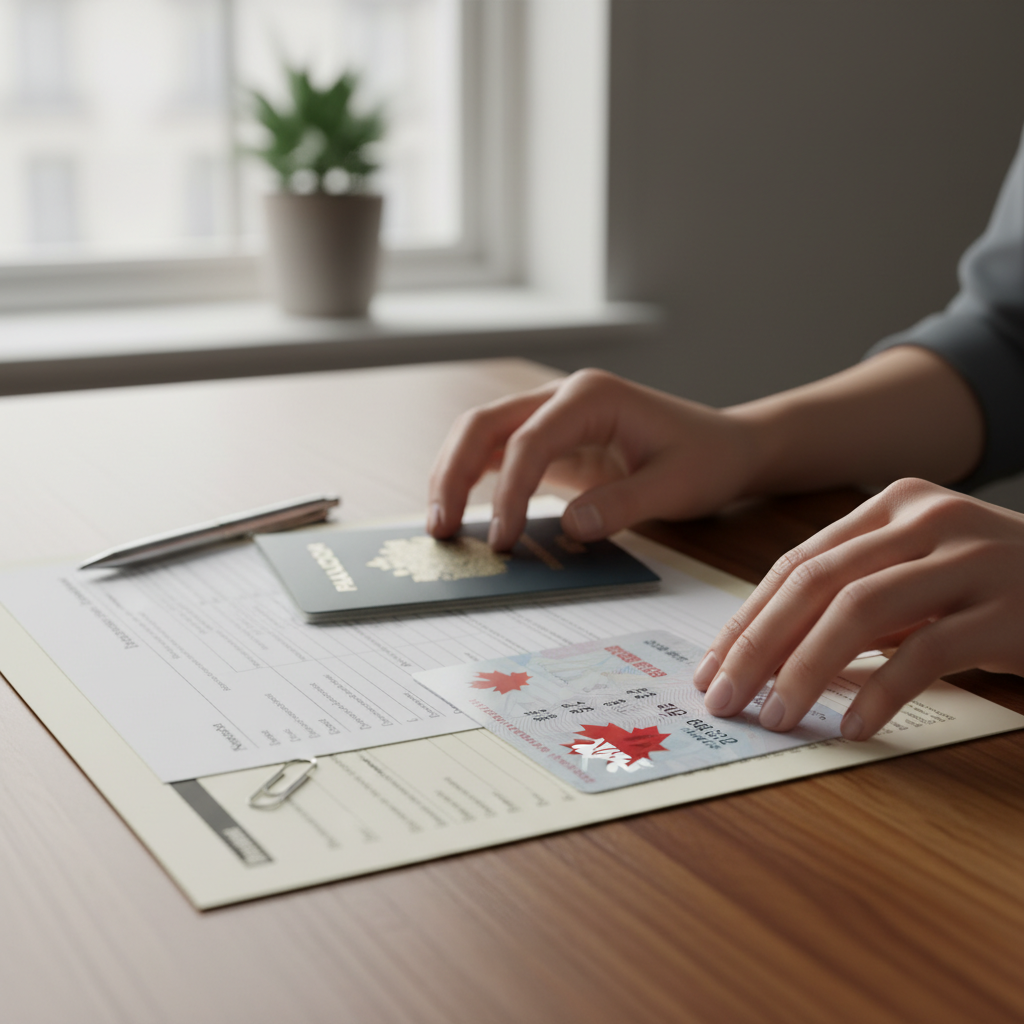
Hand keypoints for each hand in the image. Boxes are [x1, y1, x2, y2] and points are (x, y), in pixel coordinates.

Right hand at [427, 369, 756, 548]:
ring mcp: (553, 416)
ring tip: (441, 525)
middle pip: (484, 424)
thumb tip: (568, 527)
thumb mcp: (675, 487)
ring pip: (481, 436)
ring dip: (453, 475)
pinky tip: (464, 513)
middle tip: (440, 527)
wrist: (725, 448)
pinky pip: (499, 455)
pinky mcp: (551, 441)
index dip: (508, 491)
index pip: (529, 441)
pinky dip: (476, 481)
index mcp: (591, 397)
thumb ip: (622, 505)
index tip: (503, 540)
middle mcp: (563, 397)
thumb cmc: (706, 460)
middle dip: (453, 472)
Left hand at [693, 478, 1023, 739]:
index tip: (713, 664)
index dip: (748, 617)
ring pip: (859, 611)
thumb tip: (765, 648)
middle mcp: (927, 520)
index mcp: (893, 505)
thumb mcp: (919, 575)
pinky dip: (879, 692)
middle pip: (815, 582)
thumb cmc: (994, 587)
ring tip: (776, 714)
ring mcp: (971, 559)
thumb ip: (854, 594)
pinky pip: (925, 652)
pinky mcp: (1008, 609)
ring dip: (804, 669)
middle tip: (724, 696)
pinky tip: (851, 725)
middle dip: (758, 645)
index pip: (797, 563)